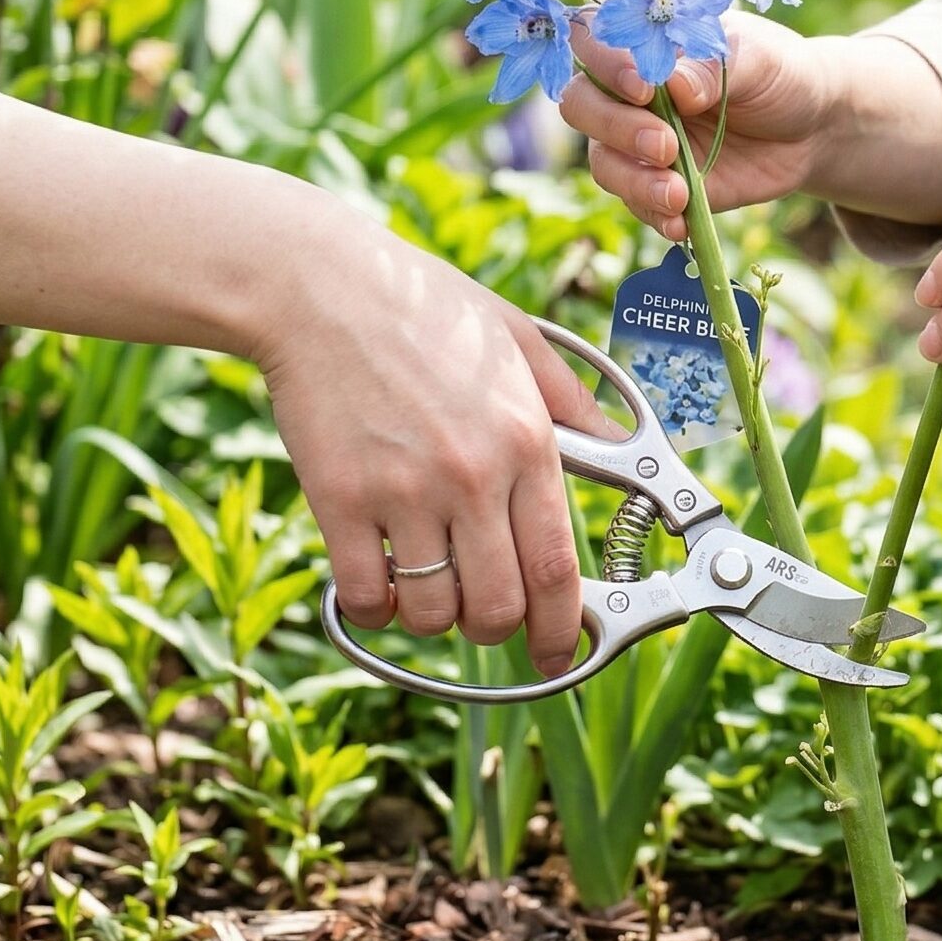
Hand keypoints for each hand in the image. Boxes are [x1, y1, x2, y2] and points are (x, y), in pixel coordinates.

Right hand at [255, 207, 615, 672]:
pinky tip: (377, 582)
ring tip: (427, 584)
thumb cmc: (423, 307)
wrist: (321, 288)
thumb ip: (572, 401)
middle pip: (499, 607)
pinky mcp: (339, 500)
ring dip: (433, 619)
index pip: (559, 566)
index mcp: (528, 440)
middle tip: (487, 617)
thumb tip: (621, 442)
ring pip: (432, 612)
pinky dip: (374, 608)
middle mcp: (474, 475)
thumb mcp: (517, 342)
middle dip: (498, 631)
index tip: (562, 653)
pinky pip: (365, 595)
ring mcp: (405, 492)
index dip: (564, 628)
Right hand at [559, 10, 831, 240]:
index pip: (595, 39)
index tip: (644, 87)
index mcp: (649, 43)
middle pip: (581, 105)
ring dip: (634, 181)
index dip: (606, 64)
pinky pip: (637, 203)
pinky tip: (680, 221)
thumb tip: (673, 84)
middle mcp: (631, 91)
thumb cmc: (779, 74)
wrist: (812, 128)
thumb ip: (713, 67)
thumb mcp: (757, 59)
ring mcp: (639, 141)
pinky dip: (653, 214)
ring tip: (679, 194)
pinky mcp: (659, 184)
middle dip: (615, 128)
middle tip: (664, 145)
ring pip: (603, 162)